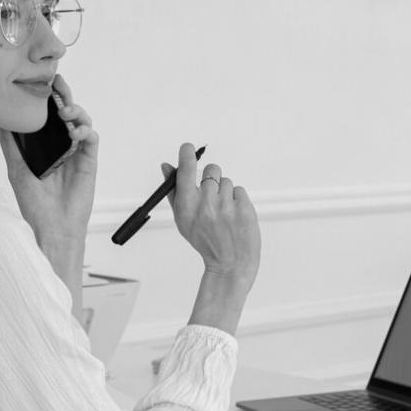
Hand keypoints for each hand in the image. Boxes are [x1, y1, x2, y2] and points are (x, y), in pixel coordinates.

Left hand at [1, 74, 98, 247]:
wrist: (52, 227)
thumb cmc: (34, 203)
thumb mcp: (16, 170)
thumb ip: (11, 145)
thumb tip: (1, 120)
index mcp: (44, 144)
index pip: (48, 114)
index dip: (48, 97)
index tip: (44, 82)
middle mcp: (61, 144)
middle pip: (66, 112)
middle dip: (64, 95)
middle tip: (59, 84)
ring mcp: (76, 151)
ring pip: (81, 121)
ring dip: (75, 111)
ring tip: (66, 112)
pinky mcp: (88, 161)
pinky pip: (91, 138)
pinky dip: (85, 130)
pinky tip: (75, 133)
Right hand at [162, 143, 259, 287]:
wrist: (230, 264)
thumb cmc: (204, 240)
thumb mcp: (183, 220)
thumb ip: (174, 191)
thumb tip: (166, 165)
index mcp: (187, 206)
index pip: (186, 169)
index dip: (186, 154)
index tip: (188, 147)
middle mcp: (206, 203)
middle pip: (211, 170)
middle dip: (212, 178)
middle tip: (212, 196)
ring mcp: (227, 206)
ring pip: (227, 181)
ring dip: (225, 192)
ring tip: (224, 213)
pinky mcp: (244, 208)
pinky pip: (239, 190)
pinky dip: (237, 200)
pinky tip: (234, 216)